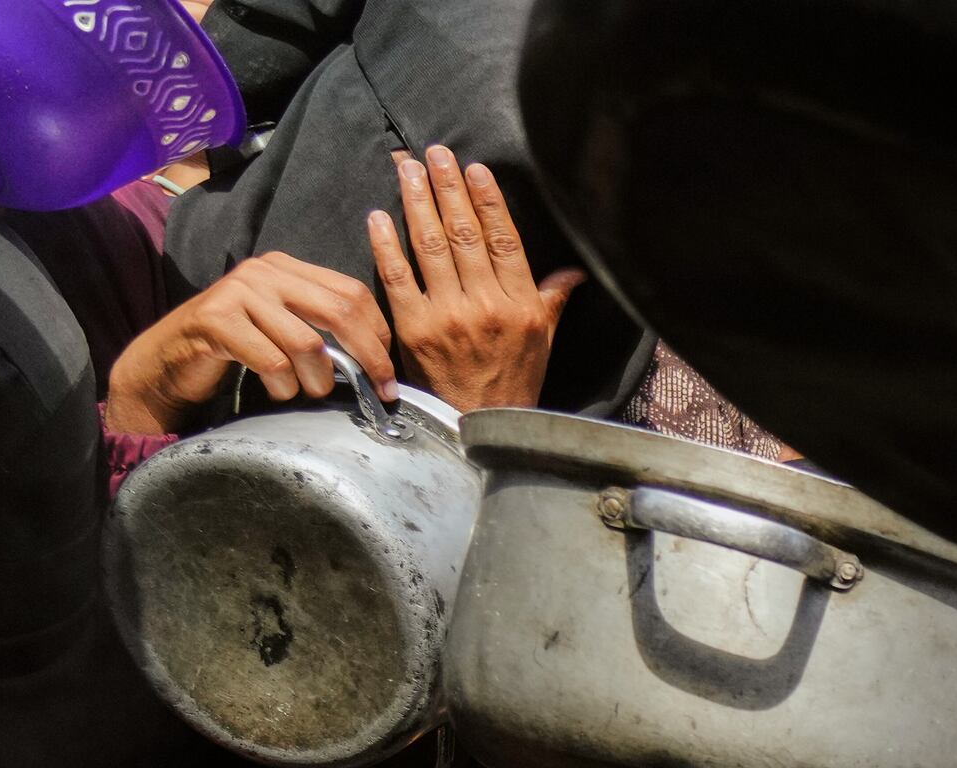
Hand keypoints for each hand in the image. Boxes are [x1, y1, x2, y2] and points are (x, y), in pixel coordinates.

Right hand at [104, 251, 396, 433]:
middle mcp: (262, 271)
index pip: (352, 293)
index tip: (387, 372)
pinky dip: (283, 385)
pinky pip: (272, 360)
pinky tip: (276, 391)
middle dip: (368, 358)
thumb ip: (321, 327)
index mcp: (285, 268)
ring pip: (307, 342)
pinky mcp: (215, 319)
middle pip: (339, 312)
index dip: (378, 334)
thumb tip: (378, 359)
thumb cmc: (235, 351)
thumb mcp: (283, 329)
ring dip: (318, 380)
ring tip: (308, 393)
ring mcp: (237, 291)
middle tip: (378, 391)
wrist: (168, 363)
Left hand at [366, 147, 583, 412]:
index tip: (475, 169)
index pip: (503, 240)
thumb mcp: (545, 341)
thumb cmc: (514, 382)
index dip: (488, 201)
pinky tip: (380, 215)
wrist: (480, 426)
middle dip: (448, 188)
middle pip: (464, 234)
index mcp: (521, 305)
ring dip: (417, 202)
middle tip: (435, 153)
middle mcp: (486, 305)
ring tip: (407, 168)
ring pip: (431, 246)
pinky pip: (398, 277)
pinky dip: (387, 244)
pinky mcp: (414, 328)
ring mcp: (448, 315)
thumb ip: (552, 300)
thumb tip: (576, 271)